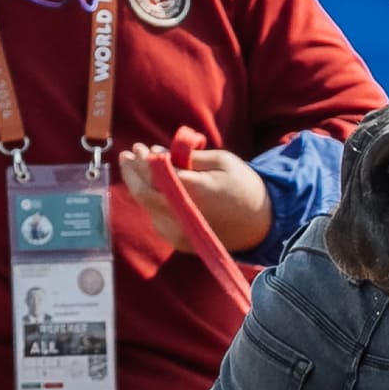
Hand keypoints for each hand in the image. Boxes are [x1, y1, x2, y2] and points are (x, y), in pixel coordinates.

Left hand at [116, 130, 269, 254]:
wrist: (261, 225)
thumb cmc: (243, 186)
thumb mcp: (222, 161)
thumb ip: (188, 157)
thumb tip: (158, 153)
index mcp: (196, 191)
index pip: (158, 173)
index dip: (144, 160)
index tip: (139, 147)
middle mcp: (183, 214)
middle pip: (144, 193)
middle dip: (132, 173)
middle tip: (127, 156)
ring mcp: (180, 232)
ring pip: (147, 207)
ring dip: (139, 187)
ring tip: (136, 169)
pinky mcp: (179, 242)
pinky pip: (157, 219)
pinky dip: (151, 203)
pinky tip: (152, 190)